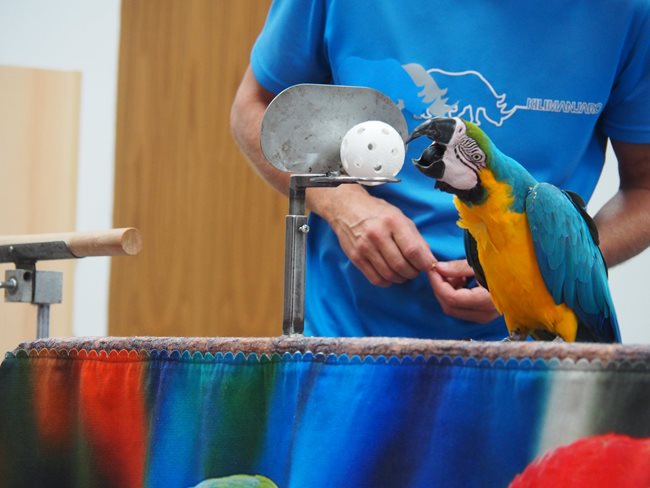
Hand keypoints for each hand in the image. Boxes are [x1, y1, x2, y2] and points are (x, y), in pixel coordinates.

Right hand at [314, 186, 435, 286]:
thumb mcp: (399, 217)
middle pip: (401, 265)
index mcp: (392, 221)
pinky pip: (375, 278)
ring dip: (401, 278)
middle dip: (413, 273)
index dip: (424, 263)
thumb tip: (428, 259)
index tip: (428, 266)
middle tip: (415, 270)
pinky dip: (387, 282)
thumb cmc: (377, 212)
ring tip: (403, 273)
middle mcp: (377, 234)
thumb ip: (414, 237)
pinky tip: (390, 276)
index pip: (413, 250)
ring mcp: (365, 247)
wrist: (347, 208)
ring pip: (389, 274)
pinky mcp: (355, 257)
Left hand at [428, 260, 499, 322]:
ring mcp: (485, 316)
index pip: (453, 298)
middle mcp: (487, 313)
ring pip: (454, 309)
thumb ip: (457, 268)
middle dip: (440, 288)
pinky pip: (462, 308)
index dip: (438, 284)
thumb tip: (437, 268)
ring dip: (448, 291)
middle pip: (450, 306)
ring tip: (455, 274)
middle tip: (440, 271)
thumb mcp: (481, 263)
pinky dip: (456, 294)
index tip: (433, 269)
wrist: (526, 273)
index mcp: (488, 300)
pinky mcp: (483, 314)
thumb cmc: (506, 265)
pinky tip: (462, 280)